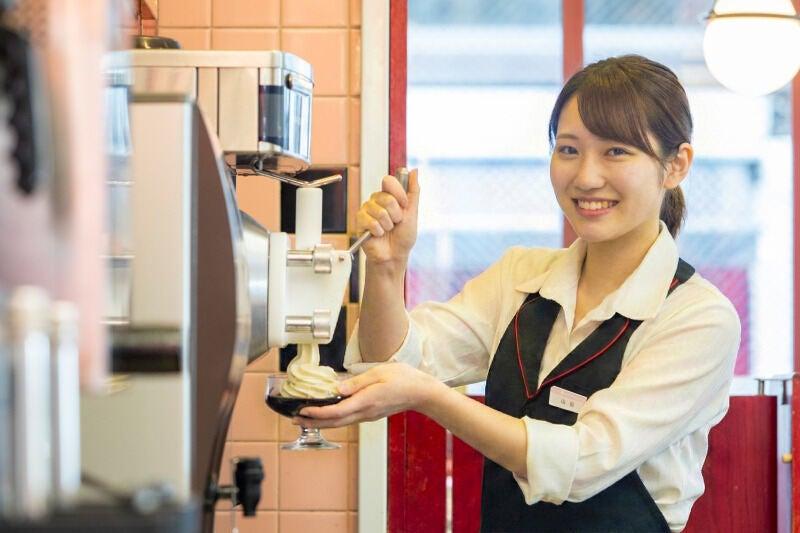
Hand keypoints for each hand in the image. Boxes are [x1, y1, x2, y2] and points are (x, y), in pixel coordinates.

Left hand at [293, 362, 442, 427]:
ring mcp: (369, 415)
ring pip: (341, 422)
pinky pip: (349, 419)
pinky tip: (328, 413)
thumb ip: (357, 381)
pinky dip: (334, 418)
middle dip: (313, 422)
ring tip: (305, 418)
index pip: (337, 411)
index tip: (303, 411)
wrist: (422, 393)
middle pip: (335, 422)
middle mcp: (366, 412)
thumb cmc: (404, 379)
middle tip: (295, 419)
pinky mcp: (371, 414)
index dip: (318, 413)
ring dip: (322, 422)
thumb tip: (337, 387)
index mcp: (366, 401)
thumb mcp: (379, 372)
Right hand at [356, 169, 419, 266]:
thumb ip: (413, 191)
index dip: (398, 193)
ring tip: (387, 230)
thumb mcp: (413, 212)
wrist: (394, 255)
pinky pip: (370, 221)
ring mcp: (367, 210)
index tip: (404, 205)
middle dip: (396, 214)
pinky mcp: (359, 221)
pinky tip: (378, 234)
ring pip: (379, 211)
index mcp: (389, 195)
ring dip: (388, 225)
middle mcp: (376, 200)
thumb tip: (415, 170)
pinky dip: (378, 231)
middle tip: (395, 223)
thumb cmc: (403, 236)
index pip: (389, 181)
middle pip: (386, 197)